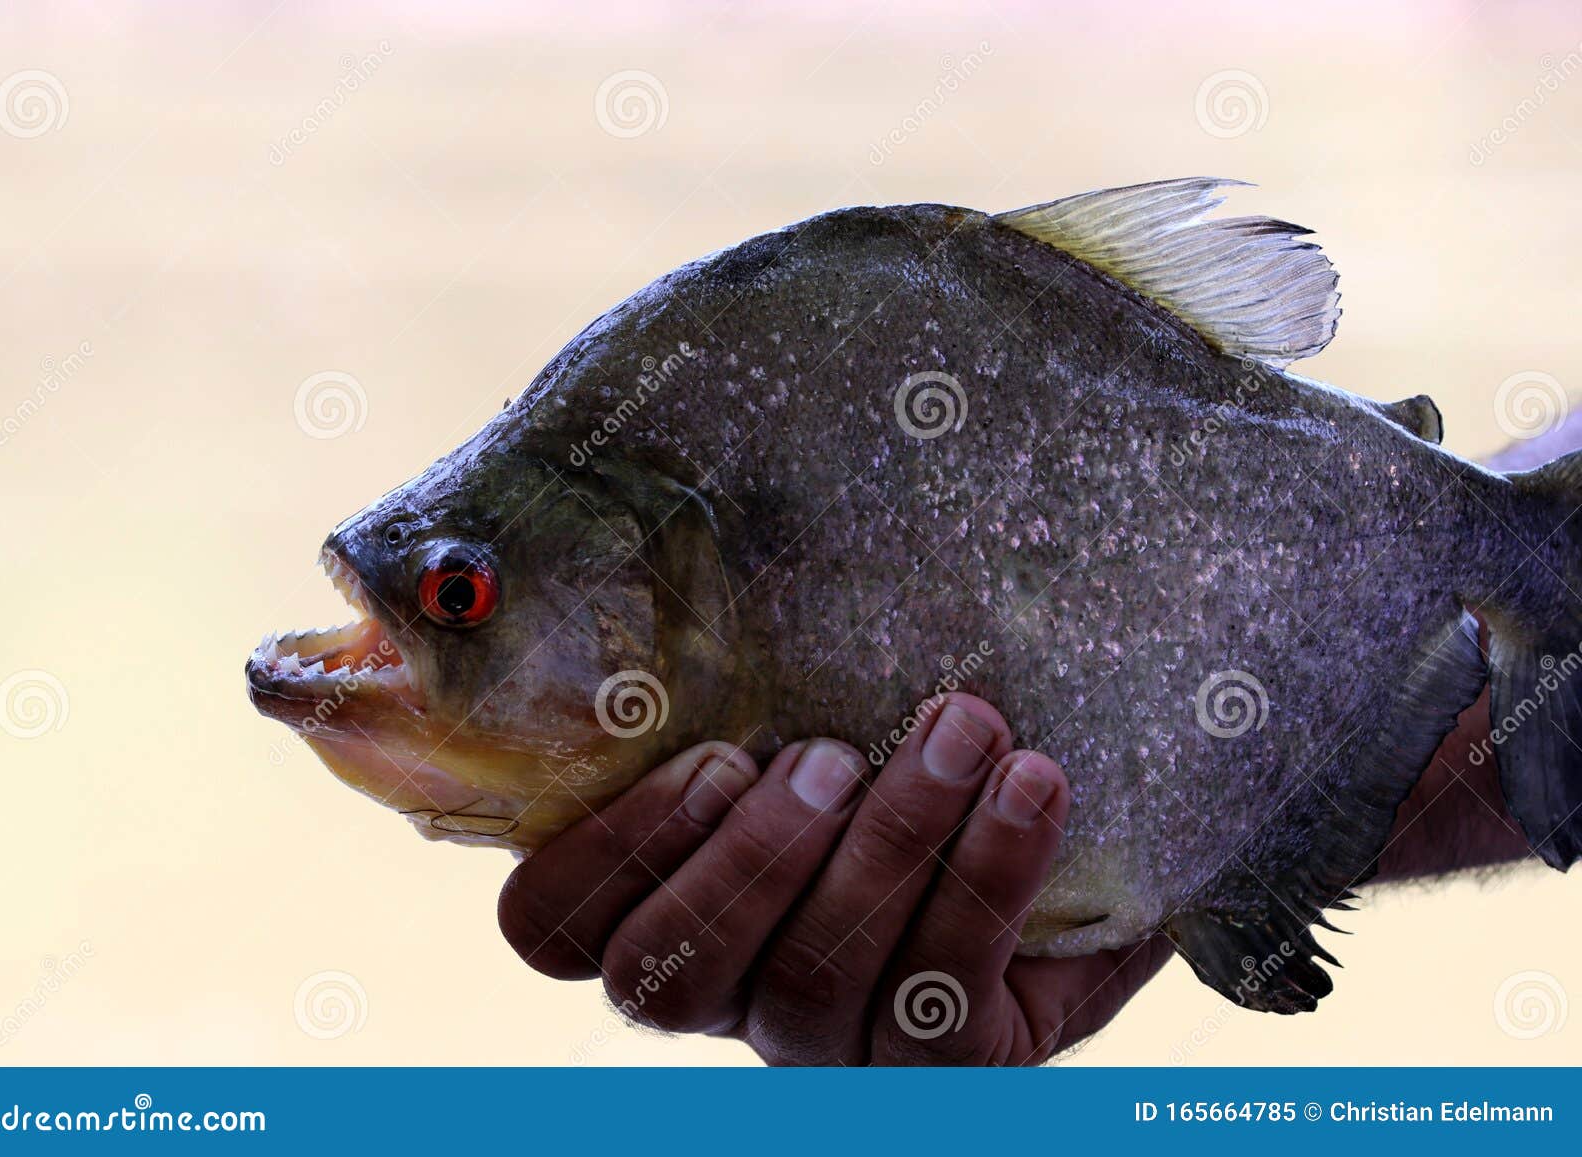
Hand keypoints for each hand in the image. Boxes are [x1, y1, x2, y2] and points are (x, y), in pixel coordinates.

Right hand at [498, 693, 1171, 1063]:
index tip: (715, 754)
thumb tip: (686, 471)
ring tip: (962, 729)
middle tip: (828, 754)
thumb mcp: (809, 694)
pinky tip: (1032, 783)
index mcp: (660, 899)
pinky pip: (941, 1000)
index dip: (606, 853)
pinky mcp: (940, 1065)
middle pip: (669, 976)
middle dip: (752, 857)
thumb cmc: (898, 740)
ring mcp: (829, 1042)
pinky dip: (987, 878)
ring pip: (808, 985)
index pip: (554, 924)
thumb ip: (739, 654)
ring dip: (888, 843)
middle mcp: (726, 990)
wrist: (1072, 837)